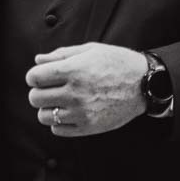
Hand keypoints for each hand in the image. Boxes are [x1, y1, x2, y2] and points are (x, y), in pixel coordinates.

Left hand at [27, 43, 146, 135]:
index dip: (35, 76)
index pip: (34, 77)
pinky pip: (58, 130)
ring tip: (60, 102)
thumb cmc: (118, 63)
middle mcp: (76, 93)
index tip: (42, 76)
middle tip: (50, 89)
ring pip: (44, 116)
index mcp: (74, 70)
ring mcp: (82, 112)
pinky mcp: (89, 127)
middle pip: (35, 98)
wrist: (145, 84)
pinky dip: (59, 123)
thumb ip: (62, 55)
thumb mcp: (91, 50)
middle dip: (39, 92)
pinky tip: (69, 113)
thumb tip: (38, 60)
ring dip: (48, 108)